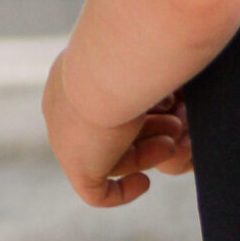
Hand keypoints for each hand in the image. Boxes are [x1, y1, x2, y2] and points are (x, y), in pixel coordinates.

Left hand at [43, 59, 194, 206]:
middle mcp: (62, 107)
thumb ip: (155, 62)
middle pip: (107, 130)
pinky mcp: (77, 166)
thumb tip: (177, 69)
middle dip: (147, 130)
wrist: (112, 65)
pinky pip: (95, 193)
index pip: (103, 102)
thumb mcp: (145, 50)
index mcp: (71, 74)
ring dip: (144, 154)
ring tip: (171, 144)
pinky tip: (145, 183)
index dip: (140, 107)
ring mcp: (65, 139)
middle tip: (177, 124)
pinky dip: (121, 192)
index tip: (172, 104)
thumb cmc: (137, 47)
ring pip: (106, 158)